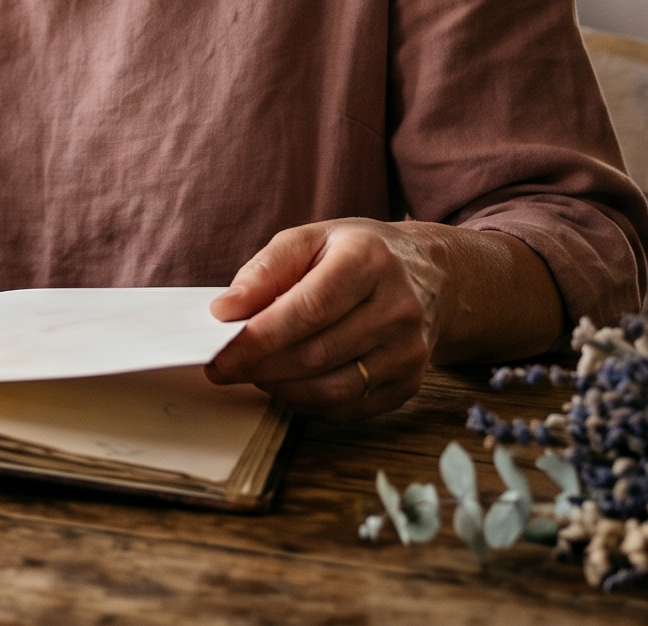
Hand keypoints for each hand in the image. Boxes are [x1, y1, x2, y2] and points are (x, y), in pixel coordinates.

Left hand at [203, 220, 438, 421]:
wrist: (427, 277)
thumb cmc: (355, 256)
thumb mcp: (309, 239)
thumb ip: (265, 270)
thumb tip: (225, 310)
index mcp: (369, 261)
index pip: (309, 308)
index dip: (260, 336)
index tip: (220, 351)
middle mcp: (398, 308)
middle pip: (318, 353)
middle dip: (261, 367)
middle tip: (224, 368)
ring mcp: (409, 350)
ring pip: (333, 389)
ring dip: (282, 389)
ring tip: (254, 374)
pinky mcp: (409, 382)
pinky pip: (349, 408)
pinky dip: (308, 404)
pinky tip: (288, 385)